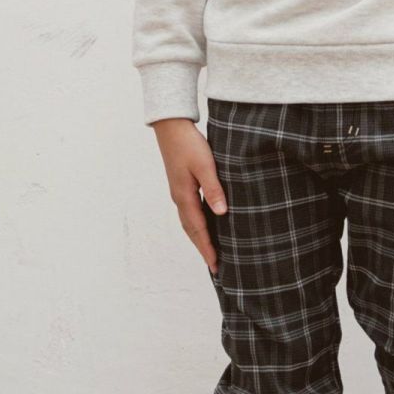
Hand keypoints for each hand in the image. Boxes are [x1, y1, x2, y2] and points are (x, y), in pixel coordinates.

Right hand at [150, 118, 227, 273]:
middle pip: (191, 230)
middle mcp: (179, 198)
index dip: (207, 248)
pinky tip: (206, 225)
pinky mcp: (181, 185)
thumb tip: (221, 213)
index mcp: (184, 196)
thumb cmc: (189, 144)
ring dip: (199, 239)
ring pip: (189, 223)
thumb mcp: (205, 165)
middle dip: (202, 249)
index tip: (216, 265)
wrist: (171, 127)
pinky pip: (189, 212)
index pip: (198, 229)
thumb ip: (213, 189)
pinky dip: (197, 225)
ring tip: (209, 252)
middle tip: (214, 266)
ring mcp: (178, 192)